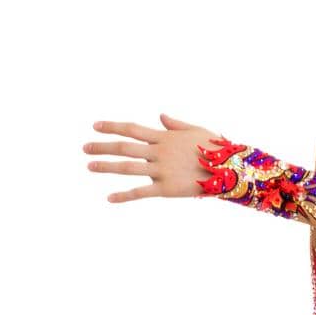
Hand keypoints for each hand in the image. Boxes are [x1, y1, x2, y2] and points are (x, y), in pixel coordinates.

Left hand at [83, 112, 217, 201]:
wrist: (231, 168)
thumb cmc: (216, 148)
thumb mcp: (195, 130)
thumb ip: (175, 124)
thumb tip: (160, 116)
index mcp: (164, 137)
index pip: (132, 129)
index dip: (112, 126)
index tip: (96, 126)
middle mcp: (158, 151)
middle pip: (123, 147)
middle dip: (102, 146)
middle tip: (84, 147)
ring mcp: (161, 170)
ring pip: (127, 167)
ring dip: (106, 166)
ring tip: (89, 166)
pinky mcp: (166, 188)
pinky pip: (141, 192)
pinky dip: (124, 195)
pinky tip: (109, 198)